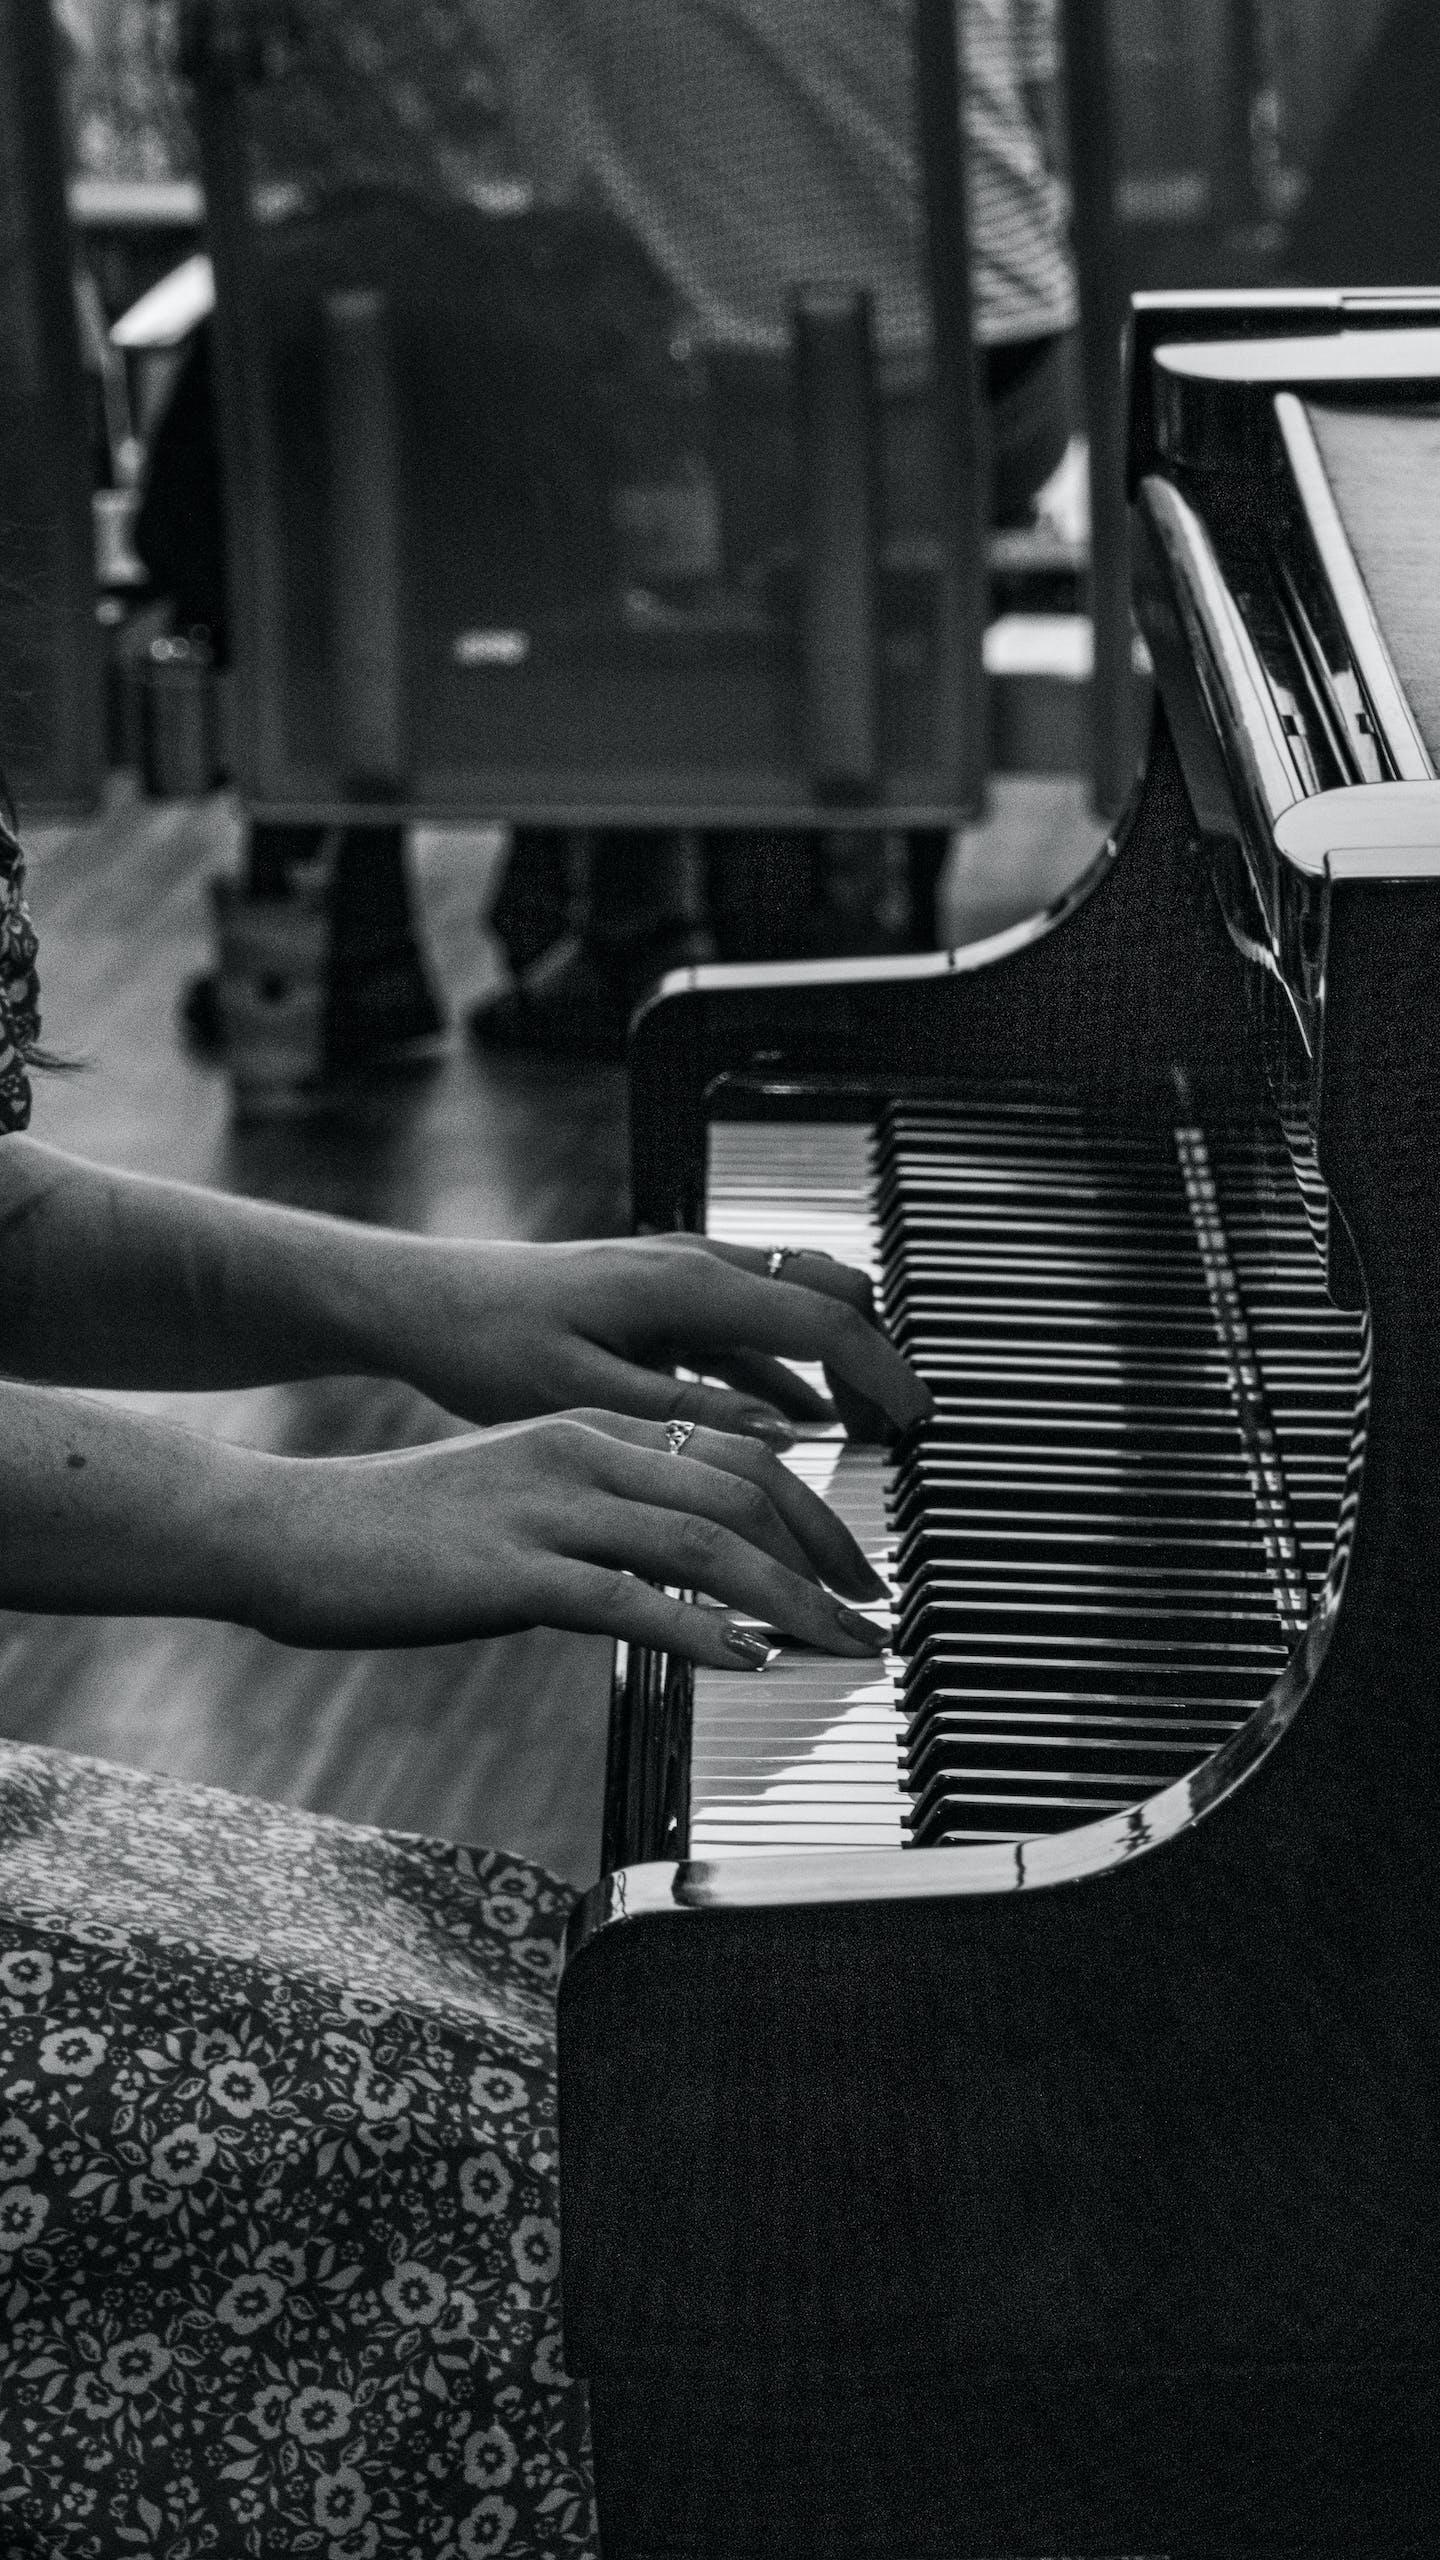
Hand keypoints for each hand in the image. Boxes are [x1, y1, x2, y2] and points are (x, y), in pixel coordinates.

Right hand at [259, 1410, 890, 1665]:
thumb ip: (597, 1524)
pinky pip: (629, 1596)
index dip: (810, 1509)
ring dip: (789, 1597)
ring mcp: (545, 1509)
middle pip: (741, 1487)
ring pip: (704, 1539)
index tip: (849, 1567)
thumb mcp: (517, 1506)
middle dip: (823, 1552)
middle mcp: (578, 1453)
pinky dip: (703, 1628)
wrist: (287, 1531)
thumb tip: (675, 1577)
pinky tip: (748, 1659)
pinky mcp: (509, 1571)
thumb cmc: (398, 1534)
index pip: (732, 1451)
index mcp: (585, 1430)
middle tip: (871, 1612)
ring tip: (838, 1645)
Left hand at [393, 1235, 930, 1442]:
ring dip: (836, 1361)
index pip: (822, 1318)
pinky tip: (802, 1418)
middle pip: (828, 1294)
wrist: (424, 1303)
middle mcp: (695, 1265)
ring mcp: (683, 1275)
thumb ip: (689, 1412)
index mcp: (685, 1285)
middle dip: (874, 1358)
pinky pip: (754, 1325)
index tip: (919, 1424)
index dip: (881, 1372)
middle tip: (899, 1433)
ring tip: (865, 1434)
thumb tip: (787, 1431)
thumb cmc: (486, 1345)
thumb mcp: (584, 1397)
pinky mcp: (665, 1297)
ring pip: (796, 1304)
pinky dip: (792, 1367)